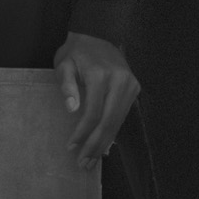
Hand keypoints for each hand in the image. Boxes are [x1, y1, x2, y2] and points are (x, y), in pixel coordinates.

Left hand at [51, 31, 144, 167]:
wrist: (97, 34)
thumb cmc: (76, 52)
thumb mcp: (64, 64)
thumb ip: (67, 86)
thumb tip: (72, 109)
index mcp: (100, 75)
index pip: (93, 113)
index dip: (82, 133)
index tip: (71, 146)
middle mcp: (120, 81)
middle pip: (108, 121)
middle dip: (95, 145)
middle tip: (84, 163)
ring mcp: (130, 85)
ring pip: (117, 121)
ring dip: (104, 143)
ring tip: (91, 160)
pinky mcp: (134, 88)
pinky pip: (122, 115)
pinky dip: (112, 132)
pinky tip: (102, 146)